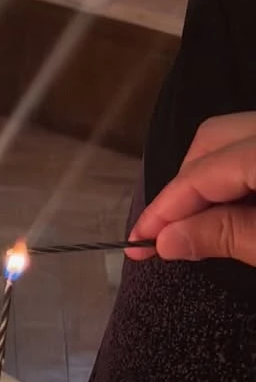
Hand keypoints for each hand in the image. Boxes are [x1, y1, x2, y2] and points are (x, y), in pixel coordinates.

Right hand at [128, 113, 255, 265]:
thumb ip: (225, 235)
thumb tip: (166, 240)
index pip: (201, 173)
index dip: (164, 210)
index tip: (137, 244)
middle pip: (211, 140)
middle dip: (184, 185)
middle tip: (173, 231)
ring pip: (232, 137)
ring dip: (210, 176)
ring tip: (202, 220)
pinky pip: (252, 146)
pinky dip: (238, 173)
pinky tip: (238, 204)